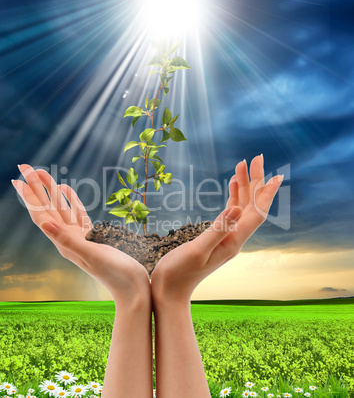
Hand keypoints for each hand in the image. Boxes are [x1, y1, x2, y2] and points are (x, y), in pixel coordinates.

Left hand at [12, 164, 149, 307]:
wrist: (132, 288)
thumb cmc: (115, 274)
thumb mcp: (92, 255)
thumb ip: (68, 240)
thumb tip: (43, 224)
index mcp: (64, 243)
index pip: (42, 216)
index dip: (29, 197)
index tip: (18, 179)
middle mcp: (68, 239)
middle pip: (47, 208)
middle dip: (36, 188)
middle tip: (25, 167)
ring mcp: (80, 237)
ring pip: (62, 208)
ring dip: (51, 191)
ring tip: (43, 173)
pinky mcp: (92, 236)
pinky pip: (77, 214)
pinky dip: (72, 201)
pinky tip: (68, 190)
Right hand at [151, 154, 282, 305]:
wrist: (171, 290)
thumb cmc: (179, 273)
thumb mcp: (197, 251)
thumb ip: (216, 230)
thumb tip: (235, 208)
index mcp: (233, 242)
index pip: (256, 214)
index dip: (266, 194)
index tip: (276, 175)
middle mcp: (234, 238)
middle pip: (251, 206)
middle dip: (255, 181)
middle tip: (256, 157)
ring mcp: (226, 237)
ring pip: (241, 207)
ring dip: (243, 186)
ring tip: (243, 164)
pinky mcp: (216, 236)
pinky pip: (230, 212)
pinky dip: (232, 196)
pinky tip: (232, 184)